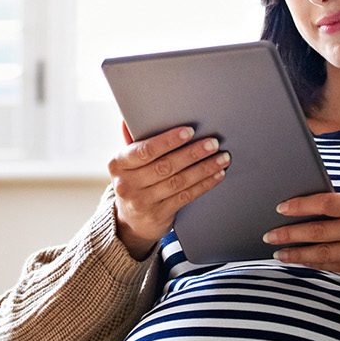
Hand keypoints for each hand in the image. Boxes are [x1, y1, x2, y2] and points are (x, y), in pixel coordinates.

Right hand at [108, 123, 231, 259]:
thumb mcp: (127, 163)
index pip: (145, 150)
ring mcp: (142, 202)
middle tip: (213, 143)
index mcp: (118, 164)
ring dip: (204, 168)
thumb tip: (127, 119)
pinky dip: (204, 184)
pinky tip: (216, 175)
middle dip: (193, 153)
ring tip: (221, 158)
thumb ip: (133, 141)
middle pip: (165, 166)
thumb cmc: (133, 181)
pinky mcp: (158, 215)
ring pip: (178, 181)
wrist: (129, 222)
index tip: (189, 131)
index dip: (168, 141)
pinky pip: (185, 196)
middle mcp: (126, 184)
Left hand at [265, 193, 339, 287]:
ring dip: (298, 254)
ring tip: (279, 254)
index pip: (327, 202)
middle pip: (319, 230)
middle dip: (290, 234)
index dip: (301, 205)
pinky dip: (318, 264)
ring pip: (323, 252)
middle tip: (270, 236)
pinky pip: (337, 267)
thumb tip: (325, 212)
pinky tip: (304, 263)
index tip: (281, 207)